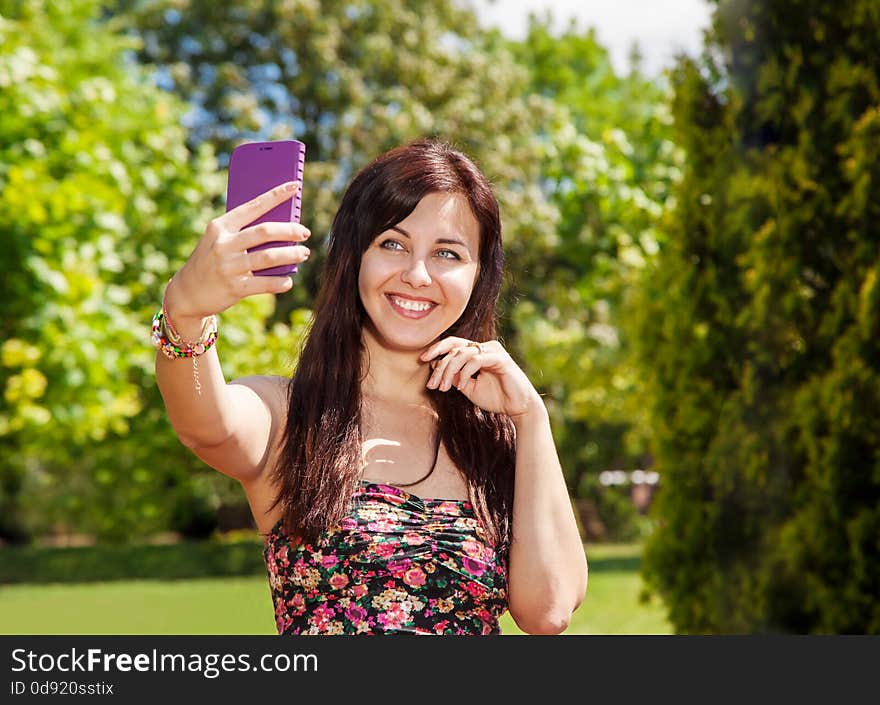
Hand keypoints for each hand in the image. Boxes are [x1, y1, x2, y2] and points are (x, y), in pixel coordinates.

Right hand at [167, 181, 310, 324]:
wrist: (188, 293)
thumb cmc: (211, 261)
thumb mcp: (219, 241)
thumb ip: (242, 233)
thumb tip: (281, 228)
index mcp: (220, 226)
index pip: (252, 206)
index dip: (275, 196)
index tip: (294, 187)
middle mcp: (223, 244)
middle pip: (264, 232)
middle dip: (289, 230)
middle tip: (305, 232)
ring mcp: (228, 266)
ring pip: (268, 257)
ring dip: (291, 255)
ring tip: (304, 253)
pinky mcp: (234, 288)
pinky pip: (265, 283)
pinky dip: (281, 282)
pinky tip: (288, 280)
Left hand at [421, 337, 544, 419]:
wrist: (518, 408)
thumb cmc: (495, 398)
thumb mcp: (468, 388)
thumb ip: (454, 377)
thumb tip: (436, 366)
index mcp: (477, 352)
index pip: (453, 344)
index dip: (437, 349)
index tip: (423, 360)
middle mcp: (485, 347)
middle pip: (455, 347)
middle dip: (440, 365)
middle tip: (431, 383)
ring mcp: (493, 351)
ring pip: (462, 353)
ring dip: (449, 371)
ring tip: (443, 388)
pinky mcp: (500, 358)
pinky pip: (475, 360)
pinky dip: (464, 373)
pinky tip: (460, 386)